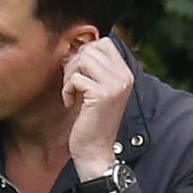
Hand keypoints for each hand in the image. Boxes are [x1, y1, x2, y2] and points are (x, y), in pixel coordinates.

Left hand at [62, 37, 133, 183]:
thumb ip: (92, 70)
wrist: (95, 150)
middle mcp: (124, 75)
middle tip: (71, 84)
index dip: (84, 52)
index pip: (104, 42)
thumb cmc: (90, 120)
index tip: (76, 72)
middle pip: (91, 48)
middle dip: (73, 64)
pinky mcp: (102, 95)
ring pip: (83, 59)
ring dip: (69, 76)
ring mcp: (115, 84)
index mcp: (125, 72)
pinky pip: (76, 78)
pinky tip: (71, 104)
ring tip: (72, 93)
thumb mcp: (95, 91)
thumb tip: (72, 46)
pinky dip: (67, 90)